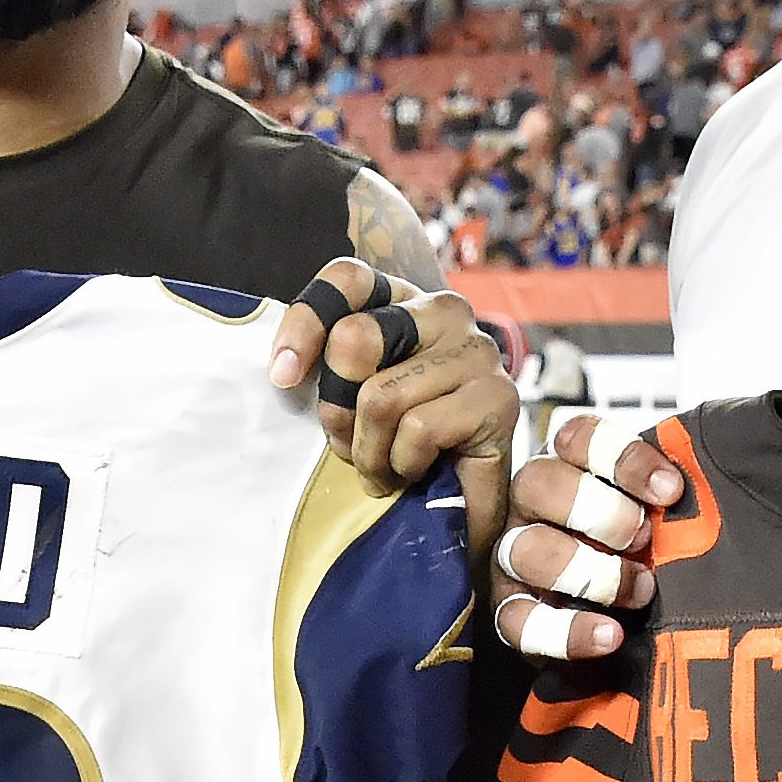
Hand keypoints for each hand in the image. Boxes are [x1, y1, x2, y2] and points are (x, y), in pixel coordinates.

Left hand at [265, 261, 520, 555]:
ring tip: (385, 469)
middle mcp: (447, 312)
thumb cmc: (402, 442)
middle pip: (354, 338)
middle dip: (336, 408)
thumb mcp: (357, 395)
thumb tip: (284, 372)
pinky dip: (405, 464)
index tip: (283, 378)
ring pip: (380, 397)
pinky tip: (416, 472)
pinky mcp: (498, 399)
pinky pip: (418, 429)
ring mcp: (478, 352)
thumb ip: (330, 368)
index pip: (349, 279)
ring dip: (370, 453)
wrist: (466, 502)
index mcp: (407, 300)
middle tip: (347, 445)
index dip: (304, 324)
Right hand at [488, 411, 680, 661]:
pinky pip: (518, 621)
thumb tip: (697, 478)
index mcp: (566, 463)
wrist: (628, 617)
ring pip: (527, 550)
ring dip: (591, 571)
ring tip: (639, 590)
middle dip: (601, 512)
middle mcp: (530, 503)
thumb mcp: (658, 509)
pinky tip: (609, 636)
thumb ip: (666, 490)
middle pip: (539, 483)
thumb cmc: (647, 546)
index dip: (625, 460)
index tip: (670, 490)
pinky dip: (567, 632)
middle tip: (643, 537)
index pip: (579, 438)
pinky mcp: (511, 608)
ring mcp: (514, 554)